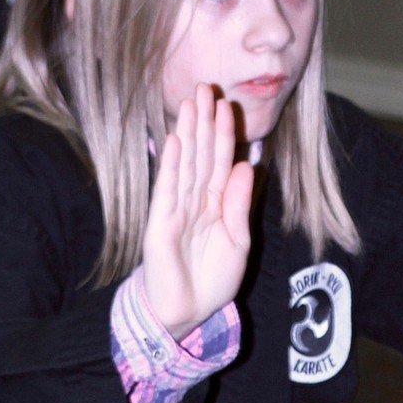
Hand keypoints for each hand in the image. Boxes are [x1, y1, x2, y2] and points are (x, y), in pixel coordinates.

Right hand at [142, 86, 253, 340]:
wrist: (189, 314)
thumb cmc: (213, 281)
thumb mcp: (238, 241)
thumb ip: (238, 205)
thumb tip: (243, 166)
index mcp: (214, 204)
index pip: (218, 161)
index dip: (223, 134)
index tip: (227, 104)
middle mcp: (194, 201)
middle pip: (200, 154)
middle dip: (203, 122)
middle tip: (205, 87)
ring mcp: (175, 210)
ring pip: (184, 165)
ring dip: (187, 134)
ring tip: (190, 104)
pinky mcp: (160, 224)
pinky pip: (166, 190)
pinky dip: (170, 166)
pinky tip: (173, 141)